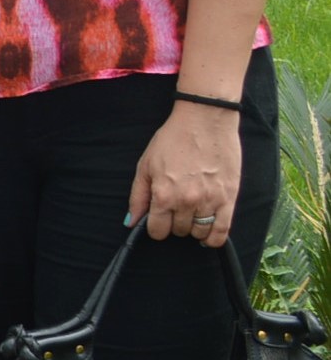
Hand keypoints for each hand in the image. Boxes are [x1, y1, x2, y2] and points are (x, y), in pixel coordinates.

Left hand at [131, 102, 242, 246]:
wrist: (205, 121)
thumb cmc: (173, 140)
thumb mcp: (145, 165)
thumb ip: (138, 197)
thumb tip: (131, 222)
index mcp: (163, 195)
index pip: (157, 231)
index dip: (155, 227)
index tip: (158, 219)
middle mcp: (186, 201)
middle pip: (178, 231)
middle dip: (174, 224)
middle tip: (176, 209)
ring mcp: (210, 201)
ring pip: (199, 233)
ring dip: (193, 228)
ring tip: (192, 214)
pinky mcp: (229, 198)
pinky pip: (223, 230)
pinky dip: (214, 238)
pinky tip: (208, 235)